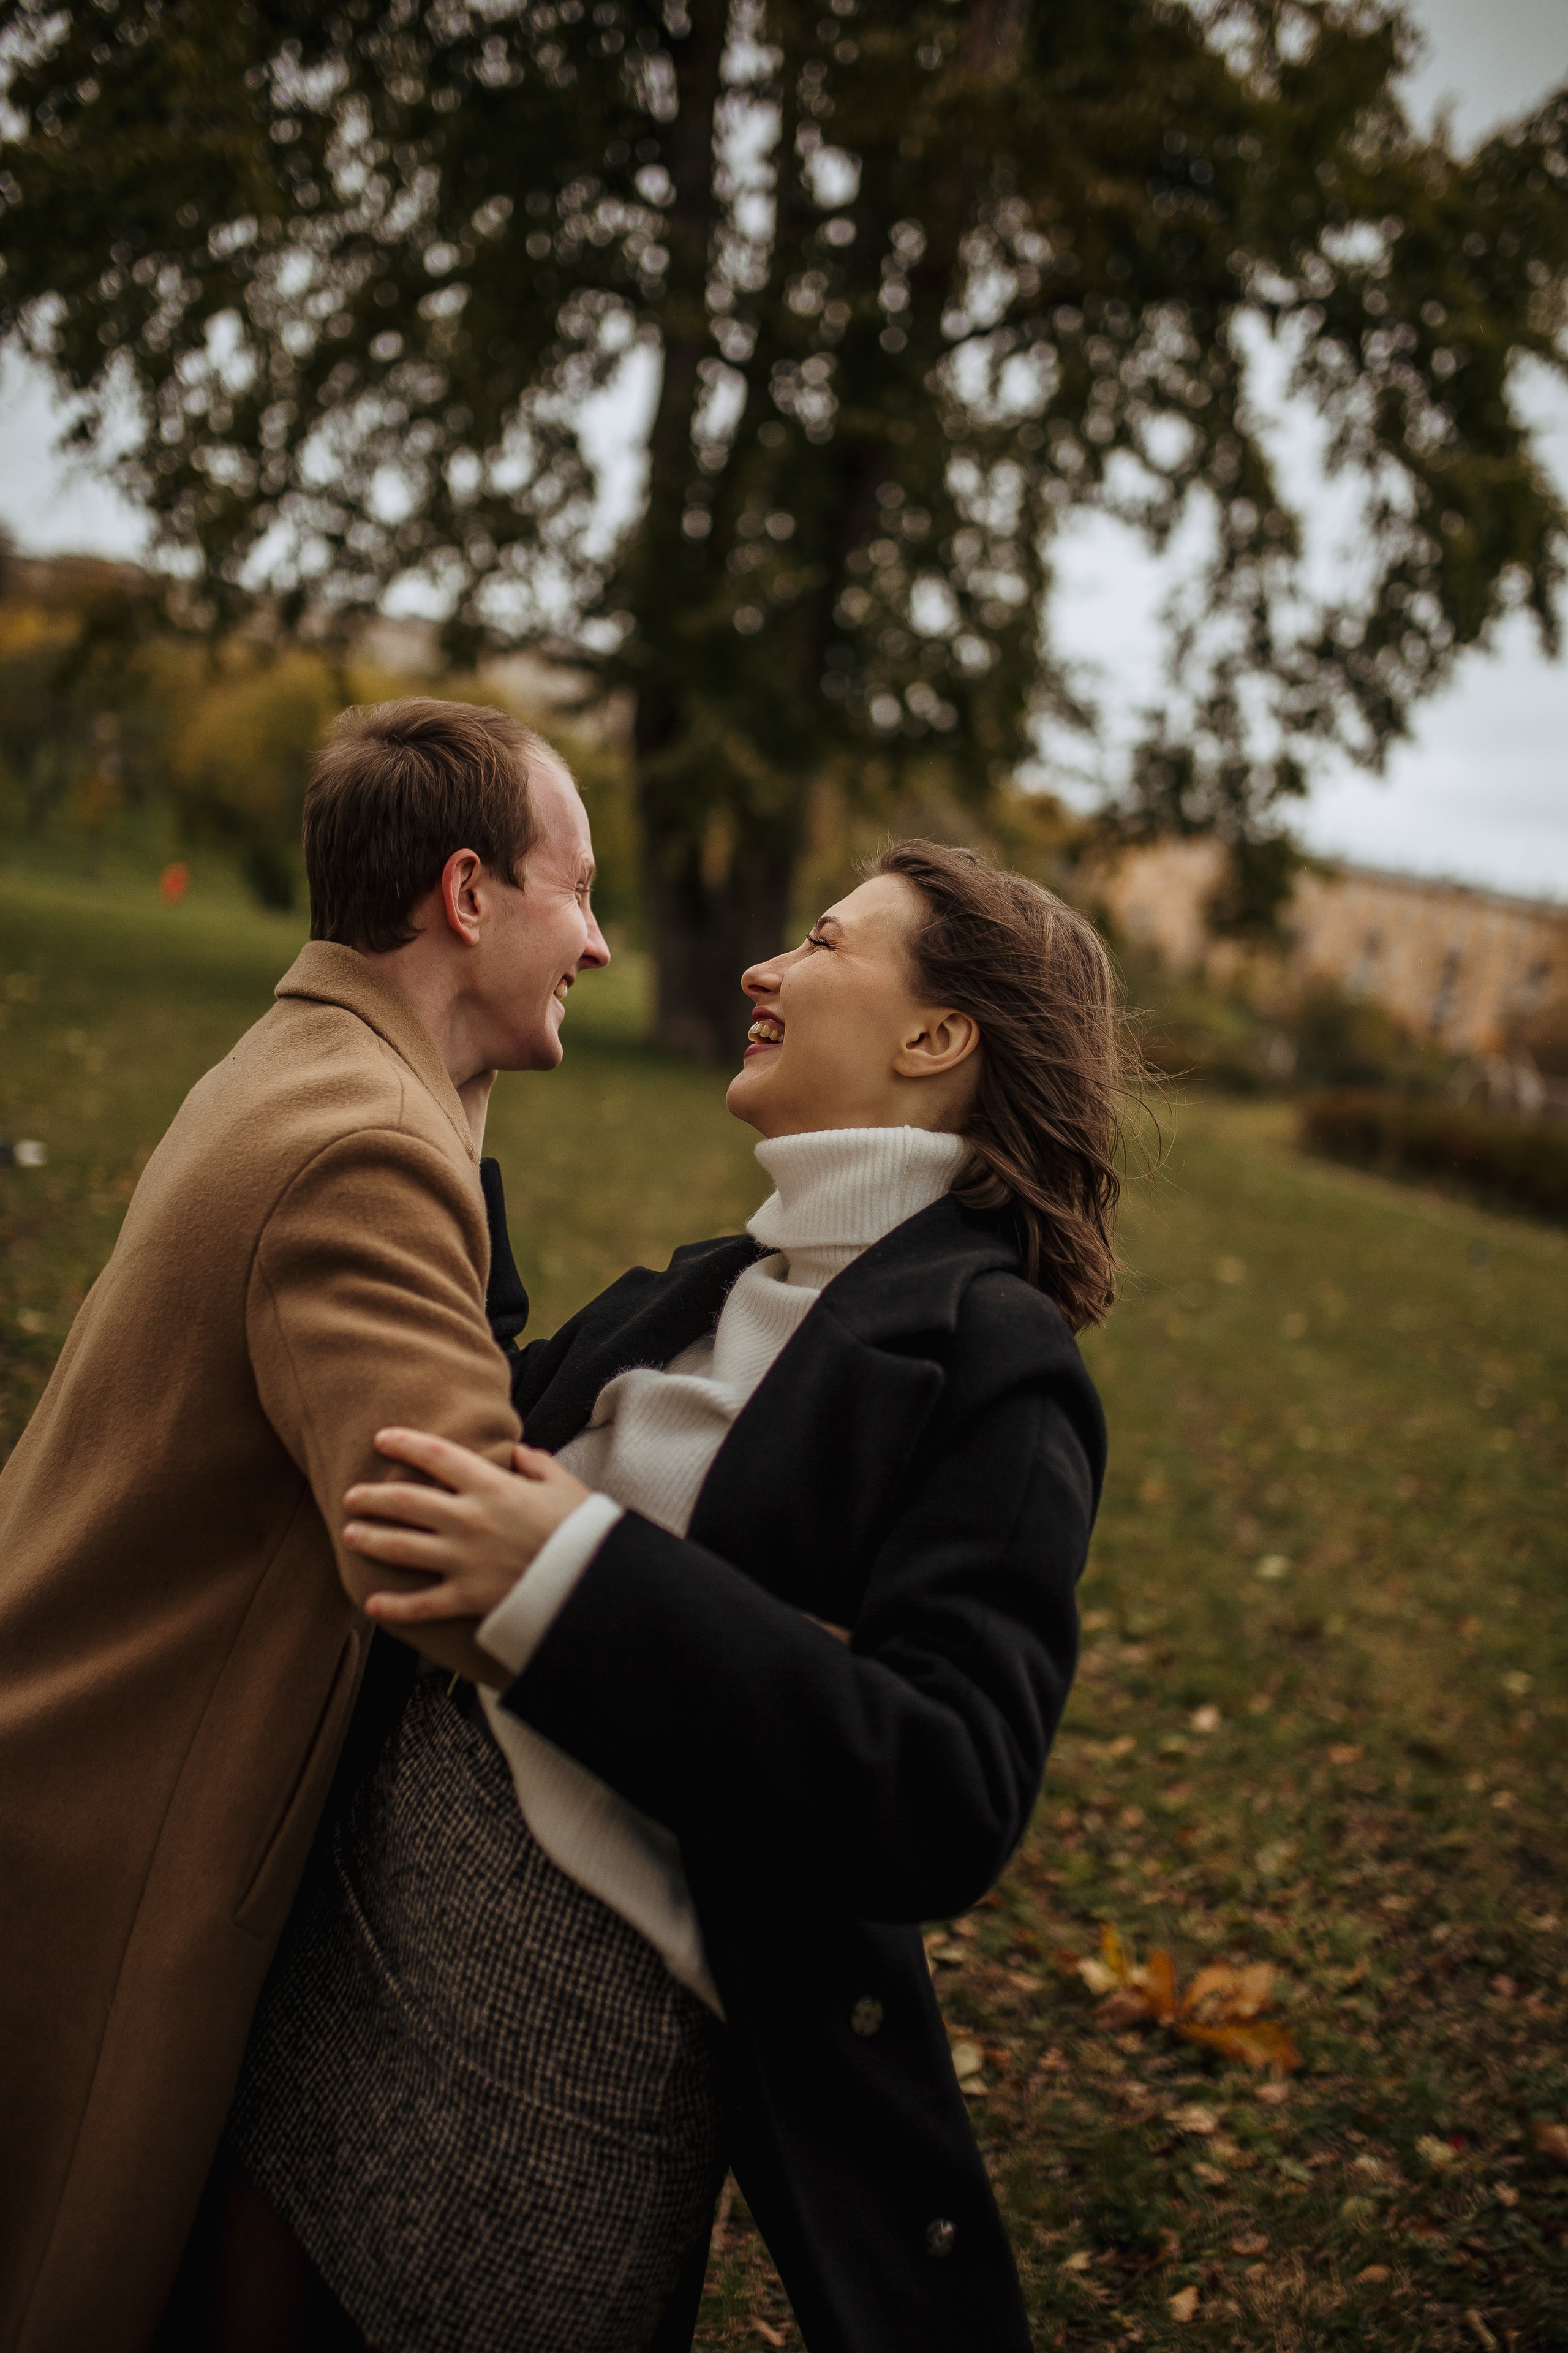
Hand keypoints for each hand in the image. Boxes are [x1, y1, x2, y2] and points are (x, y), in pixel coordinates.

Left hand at [343, 1427, 591, 1629]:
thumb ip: (538, 1465)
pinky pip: (421, 1604)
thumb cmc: (584, 1531)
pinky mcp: (468, 1597)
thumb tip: (519, 1452)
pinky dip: (393, 1607)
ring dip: (371, 1539)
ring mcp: (464, 1560)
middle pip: (406, 1501)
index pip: (437, 1456)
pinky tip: (371, 1604)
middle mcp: (469, 1519)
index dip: (405, 1444)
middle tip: (351, 1496)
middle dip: (373, 1496)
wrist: (594, 1581)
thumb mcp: (565, 1486)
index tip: (381, 1439)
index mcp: (492, 1486)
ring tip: (349, 1535)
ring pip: (402, 1548)